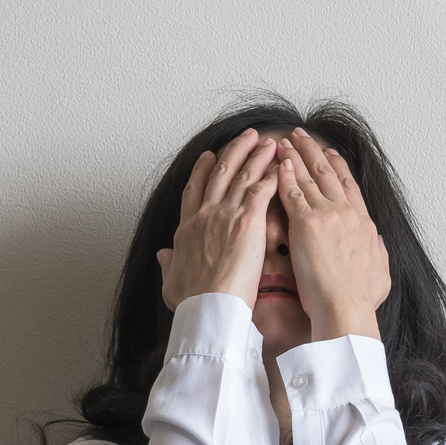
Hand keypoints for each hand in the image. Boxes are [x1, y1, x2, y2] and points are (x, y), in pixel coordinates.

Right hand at [157, 129, 278, 309]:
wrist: (207, 308)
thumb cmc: (192, 303)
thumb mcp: (171, 282)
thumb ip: (168, 264)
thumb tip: (163, 254)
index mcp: (187, 228)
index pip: (194, 191)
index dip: (202, 171)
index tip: (208, 156)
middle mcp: (204, 215)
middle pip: (218, 174)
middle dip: (234, 151)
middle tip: (245, 136)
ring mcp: (224, 215)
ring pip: (242, 176)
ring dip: (256, 155)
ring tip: (268, 141)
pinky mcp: (247, 221)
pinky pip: (261, 189)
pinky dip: (272, 174)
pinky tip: (282, 165)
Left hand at [277, 129, 389, 341]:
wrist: (347, 311)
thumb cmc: (361, 301)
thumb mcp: (381, 274)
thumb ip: (378, 253)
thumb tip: (377, 241)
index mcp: (365, 225)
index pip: (350, 187)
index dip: (338, 167)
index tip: (329, 154)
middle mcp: (349, 214)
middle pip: (329, 173)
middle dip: (313, 151)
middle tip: (302, 135)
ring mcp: (328, 215)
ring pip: (309, 177)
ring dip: (295, 156)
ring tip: (284, 140)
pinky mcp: (307, 223)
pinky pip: (292, 192)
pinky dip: (284, 175)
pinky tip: (276, 162)